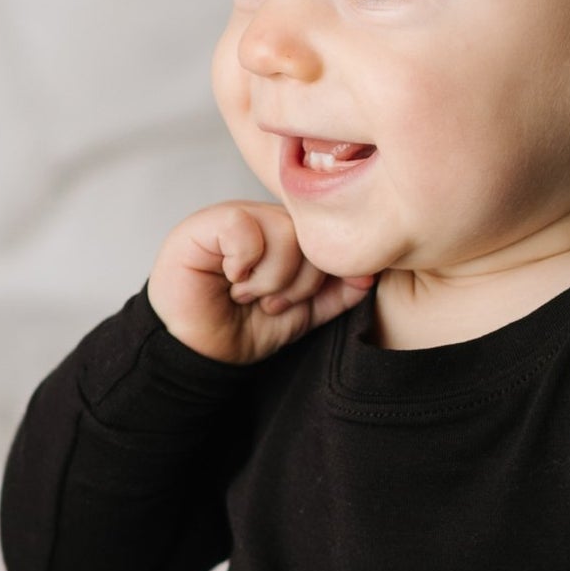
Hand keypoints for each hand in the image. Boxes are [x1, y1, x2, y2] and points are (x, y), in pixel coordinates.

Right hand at [148, 200, 374, 365]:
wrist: (200, 353)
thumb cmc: (243, 329)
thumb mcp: (303, 314)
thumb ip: (338, 294)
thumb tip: (369, 274)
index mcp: (288, 235)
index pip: (327, 238)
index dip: (319, 276)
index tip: (290, 304)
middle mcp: (265, 219)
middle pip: (309, 234)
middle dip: (295, 282)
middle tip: (266, 302)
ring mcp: (235, 217)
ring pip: (283, 230)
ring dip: (268, 277)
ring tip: (245, 293)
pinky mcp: (206, 223)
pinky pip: (245, 228)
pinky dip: (242, 262)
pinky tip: (229, 277)